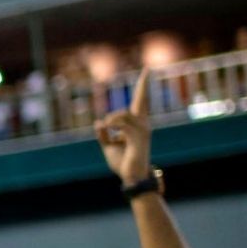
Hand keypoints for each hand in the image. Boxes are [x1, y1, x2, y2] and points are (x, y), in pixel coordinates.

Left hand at [94, 66, 152, 185]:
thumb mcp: (108, 146)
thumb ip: (103, 135)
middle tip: (147, 71)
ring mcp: (143, 130)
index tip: (147, 70)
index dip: (143, 86)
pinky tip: (108, 128)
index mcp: (137, 124)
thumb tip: (98, 122)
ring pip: (125, 114)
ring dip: (112, 120)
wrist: (131, 177)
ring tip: (107, 128)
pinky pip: (123, 124)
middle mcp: (143, 124)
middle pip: (142, 100)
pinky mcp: (139, 138)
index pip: (141, 101)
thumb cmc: (123, 162)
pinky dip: (113, 125)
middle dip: (144, 85)